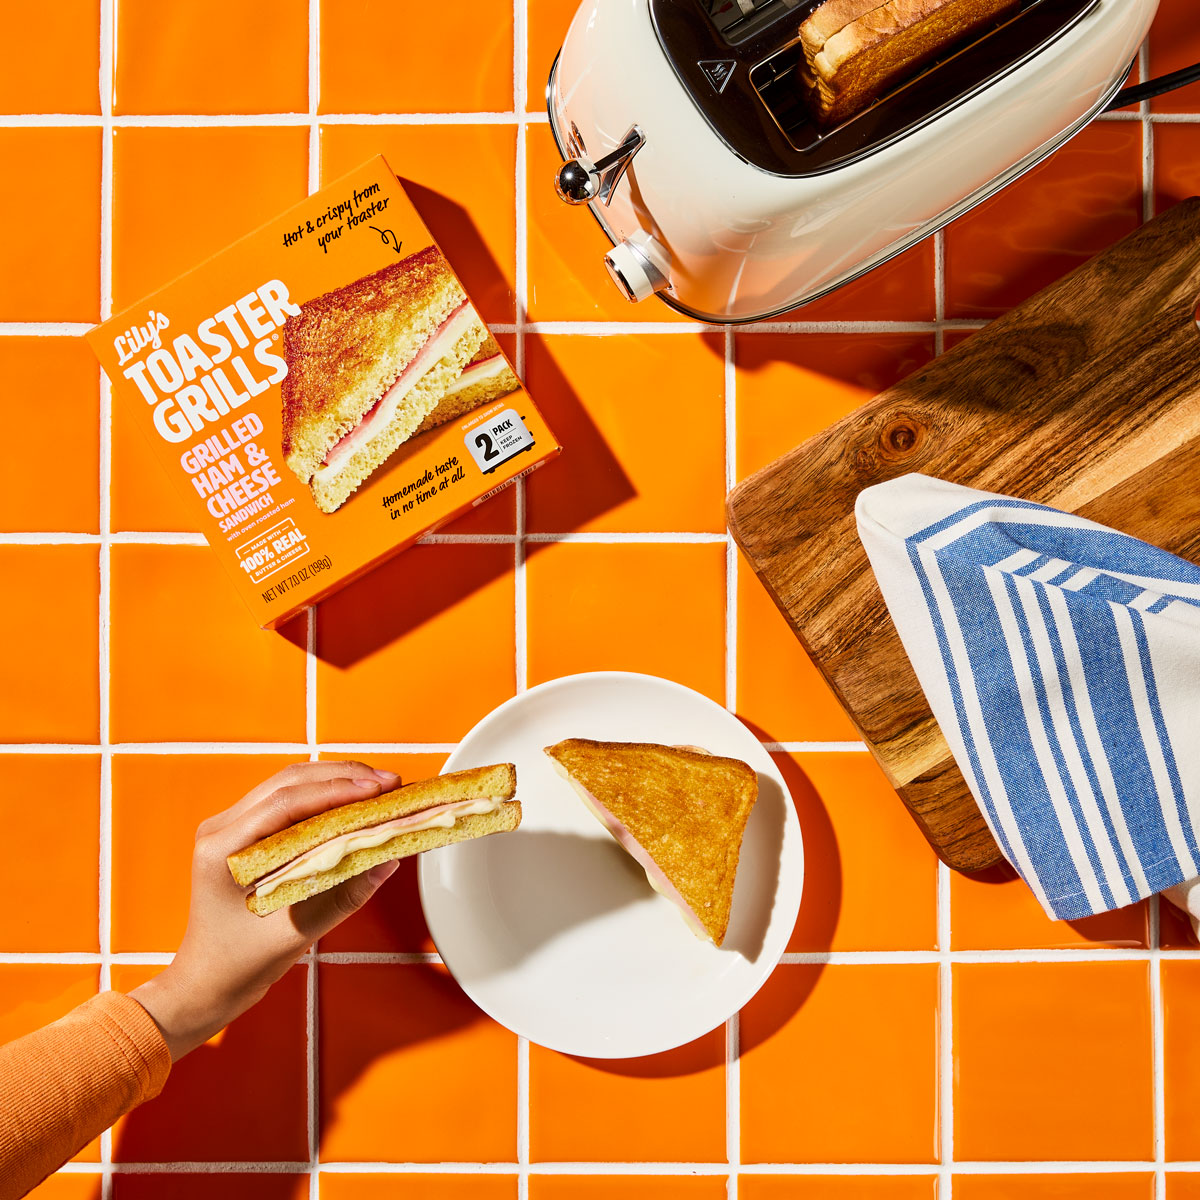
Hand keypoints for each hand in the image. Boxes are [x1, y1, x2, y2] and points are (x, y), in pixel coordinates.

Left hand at [130, 760, 400, 1060]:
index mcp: (222, 849)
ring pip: (289, 782)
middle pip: (289, 781)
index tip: (377, 789)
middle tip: (388, 782)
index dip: (337, 790)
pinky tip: (354, 798)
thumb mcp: (299, 931)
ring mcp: (229, 825)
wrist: (207, 979)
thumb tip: (389, 859)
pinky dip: (324, 794)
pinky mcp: (243, 829)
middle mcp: (220, 828)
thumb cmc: (240, 963)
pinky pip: (287, 799)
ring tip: (379, 786)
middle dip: (345, 776)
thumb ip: (346, 894)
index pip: (286, 802)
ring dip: (337, 780)